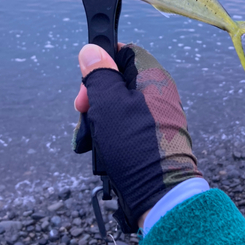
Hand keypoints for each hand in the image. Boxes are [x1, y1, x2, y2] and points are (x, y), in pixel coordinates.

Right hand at [73, 43, 202, 231]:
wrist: (159, 195)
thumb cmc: (135, 146)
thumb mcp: (108, 104)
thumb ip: (99, 74)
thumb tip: (91, 50)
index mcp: (153, 77)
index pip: (125, 52)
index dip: (102, 63)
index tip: (88, 83)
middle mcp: (157, 92)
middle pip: (117, 79)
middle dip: (95, 95)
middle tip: (84, 111)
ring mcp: (155, 115)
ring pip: (117, 103)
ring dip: (98, 116)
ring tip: (90, 136)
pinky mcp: (150, 135)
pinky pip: (124, 123)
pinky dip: (109, 131)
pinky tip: (99, 146)